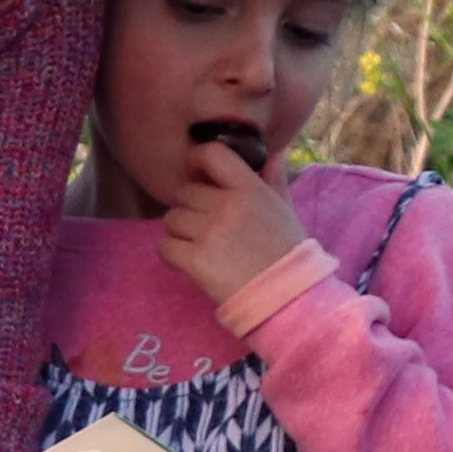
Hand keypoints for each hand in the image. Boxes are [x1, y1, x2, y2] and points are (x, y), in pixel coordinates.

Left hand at [153, 138, 315, 305]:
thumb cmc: (287, 253)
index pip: (212, 154)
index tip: (197, 172)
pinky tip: (189, 262)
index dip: (197, 159)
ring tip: (200, 246)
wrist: (287, 297)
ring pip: (171, 219)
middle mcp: (227, 205)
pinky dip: (172, 255)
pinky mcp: (196, 261)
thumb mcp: (286, 211)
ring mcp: (210, 233)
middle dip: (190, 207)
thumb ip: (275, 180)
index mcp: (250, 188)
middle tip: (205, 226)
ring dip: (180, 232)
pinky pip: (165, 247)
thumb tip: (273, 154)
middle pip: (184, 192)